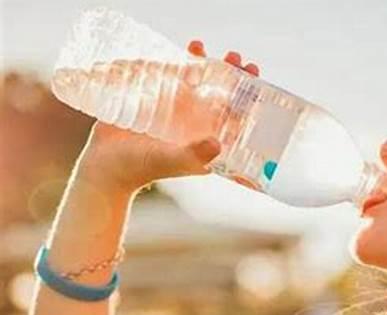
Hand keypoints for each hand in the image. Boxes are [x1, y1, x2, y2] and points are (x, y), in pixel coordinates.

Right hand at [77, 40, 260, 194]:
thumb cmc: (142, 169)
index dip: (248, 96)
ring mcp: (177, 111)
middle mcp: (197, 124)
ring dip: (204, 62)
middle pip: (221, 93)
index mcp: (209, 140)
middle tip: (235, 58)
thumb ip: (194, 155)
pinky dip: (177, 61)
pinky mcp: (156, 101)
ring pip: (196, 81)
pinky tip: (183, 50)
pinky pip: (171, 77)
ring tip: (200, 46)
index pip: (236, 115)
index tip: (253, 76)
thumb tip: (218, 143)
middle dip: (230, 74)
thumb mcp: (172, 161)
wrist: (106, 166)